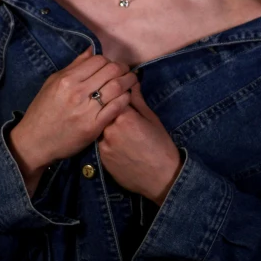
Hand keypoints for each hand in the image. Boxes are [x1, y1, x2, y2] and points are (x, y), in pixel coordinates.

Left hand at [98, 80, 184, 205]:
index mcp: (125, 115)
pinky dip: (106, 140)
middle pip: (103, 110)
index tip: (121, 93)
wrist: (161, 178)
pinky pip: (99, 142)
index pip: (113, 95)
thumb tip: (131, 82)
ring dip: (106, 125)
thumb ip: (137, 100)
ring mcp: (103, 144)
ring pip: (100, 126)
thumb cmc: (160, 145)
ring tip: (122, 132)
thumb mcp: (151, 119)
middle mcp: (110, 128)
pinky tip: (119, 144)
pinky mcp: (101, 158)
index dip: (117, 93)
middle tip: (121, 115)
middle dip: (109, 108)